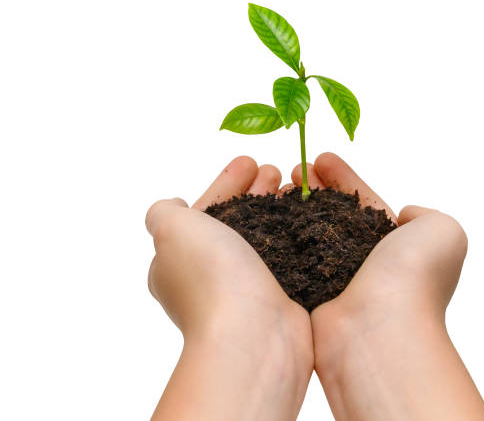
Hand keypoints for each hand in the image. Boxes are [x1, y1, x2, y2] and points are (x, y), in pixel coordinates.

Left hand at [146, 157, 312, 420]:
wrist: (253, 335)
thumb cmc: (211, 278)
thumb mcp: (172, 231)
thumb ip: (163, 213)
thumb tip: (170, 207)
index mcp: (178, 261)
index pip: (203, 212)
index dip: (225, 184)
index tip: (249, 161)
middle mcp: (209, 277)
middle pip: (236, 221)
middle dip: (255, 192)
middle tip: (276, 170)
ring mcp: (245, 289)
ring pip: (264, 237)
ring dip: (277, 208)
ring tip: (297, 186)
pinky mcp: (276, 298)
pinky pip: (285, 255)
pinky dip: (294, 232)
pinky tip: (309, 216)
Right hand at [290, 152, 483, 420]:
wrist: (379, 329)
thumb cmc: (413, 277)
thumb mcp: (444, 232)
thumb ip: (426, 216)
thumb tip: (404, 216)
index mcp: (396, 245)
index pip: (364, 202)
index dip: (343, 178)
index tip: (321, 157)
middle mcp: (365, 262)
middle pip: (333, 215)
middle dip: (315, 189)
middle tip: (294, 170)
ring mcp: (335, 279)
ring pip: (310, 234)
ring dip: (295, 208)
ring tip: (277, 186)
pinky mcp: (309, 295)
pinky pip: (292, 257)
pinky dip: (281, 235)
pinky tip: (267, 216)